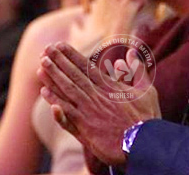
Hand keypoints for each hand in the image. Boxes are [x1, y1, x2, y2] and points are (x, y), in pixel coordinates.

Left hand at [37, 42, 160, 166]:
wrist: (143, 142)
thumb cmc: (146, 117)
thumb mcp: (146, 89)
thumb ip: (136, 69)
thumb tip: (130, 52)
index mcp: (110, 86)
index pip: (87, 66)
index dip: (72, 55)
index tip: (60, 45)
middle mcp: (97, 95)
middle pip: (74, 74)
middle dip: (59, 61)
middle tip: (46, 49)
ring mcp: (90, 110)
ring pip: (68, 89)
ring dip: (54, 76)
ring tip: (42, 64)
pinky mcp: (85, 126)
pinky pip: (66, 111)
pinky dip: (55, 101)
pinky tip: (44, 92)